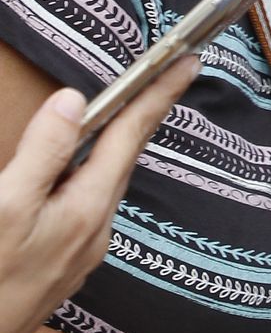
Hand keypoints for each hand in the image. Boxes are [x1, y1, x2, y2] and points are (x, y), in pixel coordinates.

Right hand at [0, 60, 198, 332]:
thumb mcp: (4, 207)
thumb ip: (41, 154)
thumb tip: (73, 101)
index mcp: (87, 210)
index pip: (130, 137)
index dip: (159, 94)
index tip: (190, 60)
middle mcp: (93, 234)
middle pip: (120, 160)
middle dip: (140, 118)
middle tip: (162, 78)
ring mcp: (77, 257)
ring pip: (99, 187)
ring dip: (109, 151)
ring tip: (120, 118)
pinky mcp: (58, 272)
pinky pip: (80, 211)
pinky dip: (82, 182)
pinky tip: (68, 180)